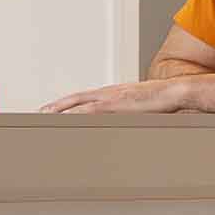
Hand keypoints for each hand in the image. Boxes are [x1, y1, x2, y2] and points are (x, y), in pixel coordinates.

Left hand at [41, 78, 188, 114]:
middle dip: (57, 105)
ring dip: (60, 109)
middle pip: (75, 98)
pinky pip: (90, 109)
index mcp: (112, 92)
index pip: (83, 97)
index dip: (67, 103)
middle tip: (40, 112)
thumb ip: (124, 112)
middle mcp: (108, 92)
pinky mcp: (115, 104)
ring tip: (45, 116)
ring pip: (78, 102)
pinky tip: (65, 119)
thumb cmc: (160, 101)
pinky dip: (75, 114)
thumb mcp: (137, 106)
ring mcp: (110, 97)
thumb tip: (119, 121)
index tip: (53, 109)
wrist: (174, 92)